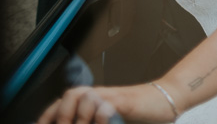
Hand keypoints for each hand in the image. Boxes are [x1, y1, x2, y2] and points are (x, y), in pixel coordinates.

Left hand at [35, 83, 178, 123]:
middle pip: (71, 95)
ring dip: (76, 115)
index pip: (63, 102)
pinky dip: (98, 115)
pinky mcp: (126, 102)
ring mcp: (113, 97)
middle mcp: (101, 95)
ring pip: (84, 97)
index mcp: (95, 100)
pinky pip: (106, 105)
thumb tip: (79, 122)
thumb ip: (98, 120)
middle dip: (60, 116)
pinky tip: (101, 120)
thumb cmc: (141, 113)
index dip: (48, 116)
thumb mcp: (113, 119)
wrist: (168, 98)